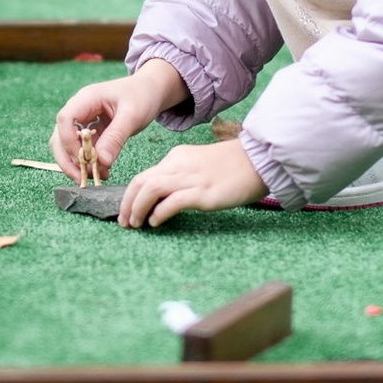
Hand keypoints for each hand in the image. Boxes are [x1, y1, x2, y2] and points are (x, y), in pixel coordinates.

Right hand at [50, 58, 188, 183]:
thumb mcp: (132, 115)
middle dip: (68, 160)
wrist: (151, 90)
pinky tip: (103, 171)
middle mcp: (79, 109)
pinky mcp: (90, 130)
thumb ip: (116, 137)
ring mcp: (83, 120)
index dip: (69, 142)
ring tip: (96, 177)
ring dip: (77, 164)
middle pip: (60, 136)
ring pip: (67, 145)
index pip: (65, 120)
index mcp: (86, 98)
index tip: (84, 160)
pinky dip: (88, 162)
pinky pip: (82, 148)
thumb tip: (102, 162)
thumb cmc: (142, 95)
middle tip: (83, 178)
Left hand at [118, 138, 267, 227]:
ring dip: (138, 209)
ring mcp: (191, 178)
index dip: (130, 196)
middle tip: (124, 223)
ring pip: (151, 189)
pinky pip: (172, 201)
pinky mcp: (204, 192)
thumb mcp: (198, 165)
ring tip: (136, 225)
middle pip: (140, 181)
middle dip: (127, 204)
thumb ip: (179, 177)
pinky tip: (156, 223)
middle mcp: (179, 165)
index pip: (144, 175)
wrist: (258, 161)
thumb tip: (161, 199)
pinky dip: (159, 213)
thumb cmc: (232, 166)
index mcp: (176, 157)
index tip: (127, 211)